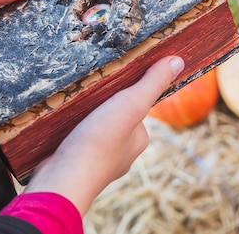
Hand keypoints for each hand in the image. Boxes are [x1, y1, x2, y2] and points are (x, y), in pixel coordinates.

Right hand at [24, 56, 184, 214]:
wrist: (63, 178)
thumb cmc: (100, 140)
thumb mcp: (131, 104)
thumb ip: (152, 83)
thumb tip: (178, 61)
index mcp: (139, 140)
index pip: (135, 106)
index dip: (121, 91)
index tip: (106, 82)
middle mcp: (122, 154)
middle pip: (113, 117)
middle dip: (100, 105)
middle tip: (85, 91)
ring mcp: (97, 161)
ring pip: (93, 130)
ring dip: (83, 118)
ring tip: (71, 105)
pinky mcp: (75, 164)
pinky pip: (75, 140)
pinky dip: (69, 131)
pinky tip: (60, 123)